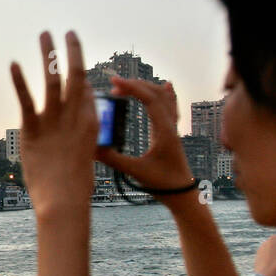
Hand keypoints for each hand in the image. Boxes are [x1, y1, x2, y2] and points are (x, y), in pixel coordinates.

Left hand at [10, 31, 96, 218]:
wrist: (63, 202)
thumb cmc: (74, 184)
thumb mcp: (86, 154)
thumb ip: (83, 132)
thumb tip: (80, 118)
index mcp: (91, 122)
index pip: (86, 88)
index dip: (80, 71)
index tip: (73, 55)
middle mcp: (75, 116)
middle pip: (75, 74)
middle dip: (72, 50)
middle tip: (68, 31)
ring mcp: (54, 121)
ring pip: (52, 78)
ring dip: (48, 54)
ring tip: (45, 34)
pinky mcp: (33, 129)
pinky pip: (25, 100)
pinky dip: (18, 81)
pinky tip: (12, 63)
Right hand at [95, 77, 194, 194]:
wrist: (183, 194)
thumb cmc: (162, 184)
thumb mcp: (136, 171)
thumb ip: (114, 159)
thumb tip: (91, 149)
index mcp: (163, 130)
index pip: (149, 99)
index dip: (131, 87)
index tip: (114, 82)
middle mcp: (170, 125)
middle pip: (156, 93)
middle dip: (135, 85)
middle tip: (114, 86)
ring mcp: (172, 127)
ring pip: (164, 97)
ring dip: (146, 87)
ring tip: (127, 86)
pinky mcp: (171, 132)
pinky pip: (171, 106)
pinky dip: (166, 93)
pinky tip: (166, 85)